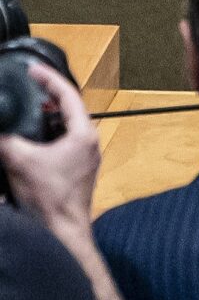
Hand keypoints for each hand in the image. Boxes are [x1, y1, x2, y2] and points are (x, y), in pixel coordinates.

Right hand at [0, 61, 99, 238]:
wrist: (62, 231)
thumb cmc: (50, 197)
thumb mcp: (18, 160)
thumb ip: (4, 138)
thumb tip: (0, 127)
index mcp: (83, 134)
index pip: (67, 94)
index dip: (48, 78)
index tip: (33, 69)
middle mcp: (88, 143)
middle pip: (67, 109)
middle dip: (46, 96)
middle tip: (28, 86)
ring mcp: (83, 157)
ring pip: (63, 127)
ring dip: (44, 117)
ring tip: (25, 108)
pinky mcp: (75, 169)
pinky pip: (60, 143)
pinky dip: (44, 135)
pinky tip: (27, 138)